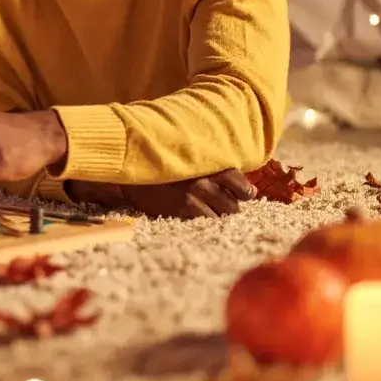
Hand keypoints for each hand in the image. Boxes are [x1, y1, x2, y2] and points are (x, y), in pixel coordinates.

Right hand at [118, 169, 256, 218]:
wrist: (135, 172)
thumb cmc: (165, 165)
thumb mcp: (190, 160)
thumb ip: (213, 169)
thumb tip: (245, 187)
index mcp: (209, 164)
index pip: (241, 184)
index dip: (244, 193)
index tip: (242, 195)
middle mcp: (206, 179)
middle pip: (234, 205)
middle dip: (229, 206)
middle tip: (218, 204)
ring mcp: (195, 194)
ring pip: (222, 215)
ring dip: (217, 215)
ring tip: (205, 209)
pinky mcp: (184, 207)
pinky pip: (206, 220)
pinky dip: (204, 220)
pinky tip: (194, 214)